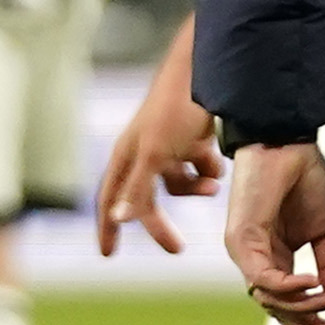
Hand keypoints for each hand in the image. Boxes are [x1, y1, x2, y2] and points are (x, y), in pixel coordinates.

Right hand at [96, 18, 217, 254]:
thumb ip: (137, 188)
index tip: (107, 254)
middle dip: (161, 222)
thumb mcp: (156, 154)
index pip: (109, 200)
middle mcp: (143, 152)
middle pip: (147, 198)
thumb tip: (117, 220)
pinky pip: (198, 165)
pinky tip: (218, 162)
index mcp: (126, 156)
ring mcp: (168, 144)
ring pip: (178, 182)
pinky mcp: (192, 135)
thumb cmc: (175, 109)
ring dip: (195, 188)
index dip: (107, 227)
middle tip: (177, 249)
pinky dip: (208, 169)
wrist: (209, 70)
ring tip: (213, 187)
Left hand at [224, 142, 324, 324]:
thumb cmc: (303, 178)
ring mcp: (245, 254)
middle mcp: (256, 262)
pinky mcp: (240, 241)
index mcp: (275, 260)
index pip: (291, 304)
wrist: (287, 140)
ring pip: (271, 299)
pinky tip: (313, 285)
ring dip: (303, 308)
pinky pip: (264, 277)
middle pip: (279, 310)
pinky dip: (289, 285)